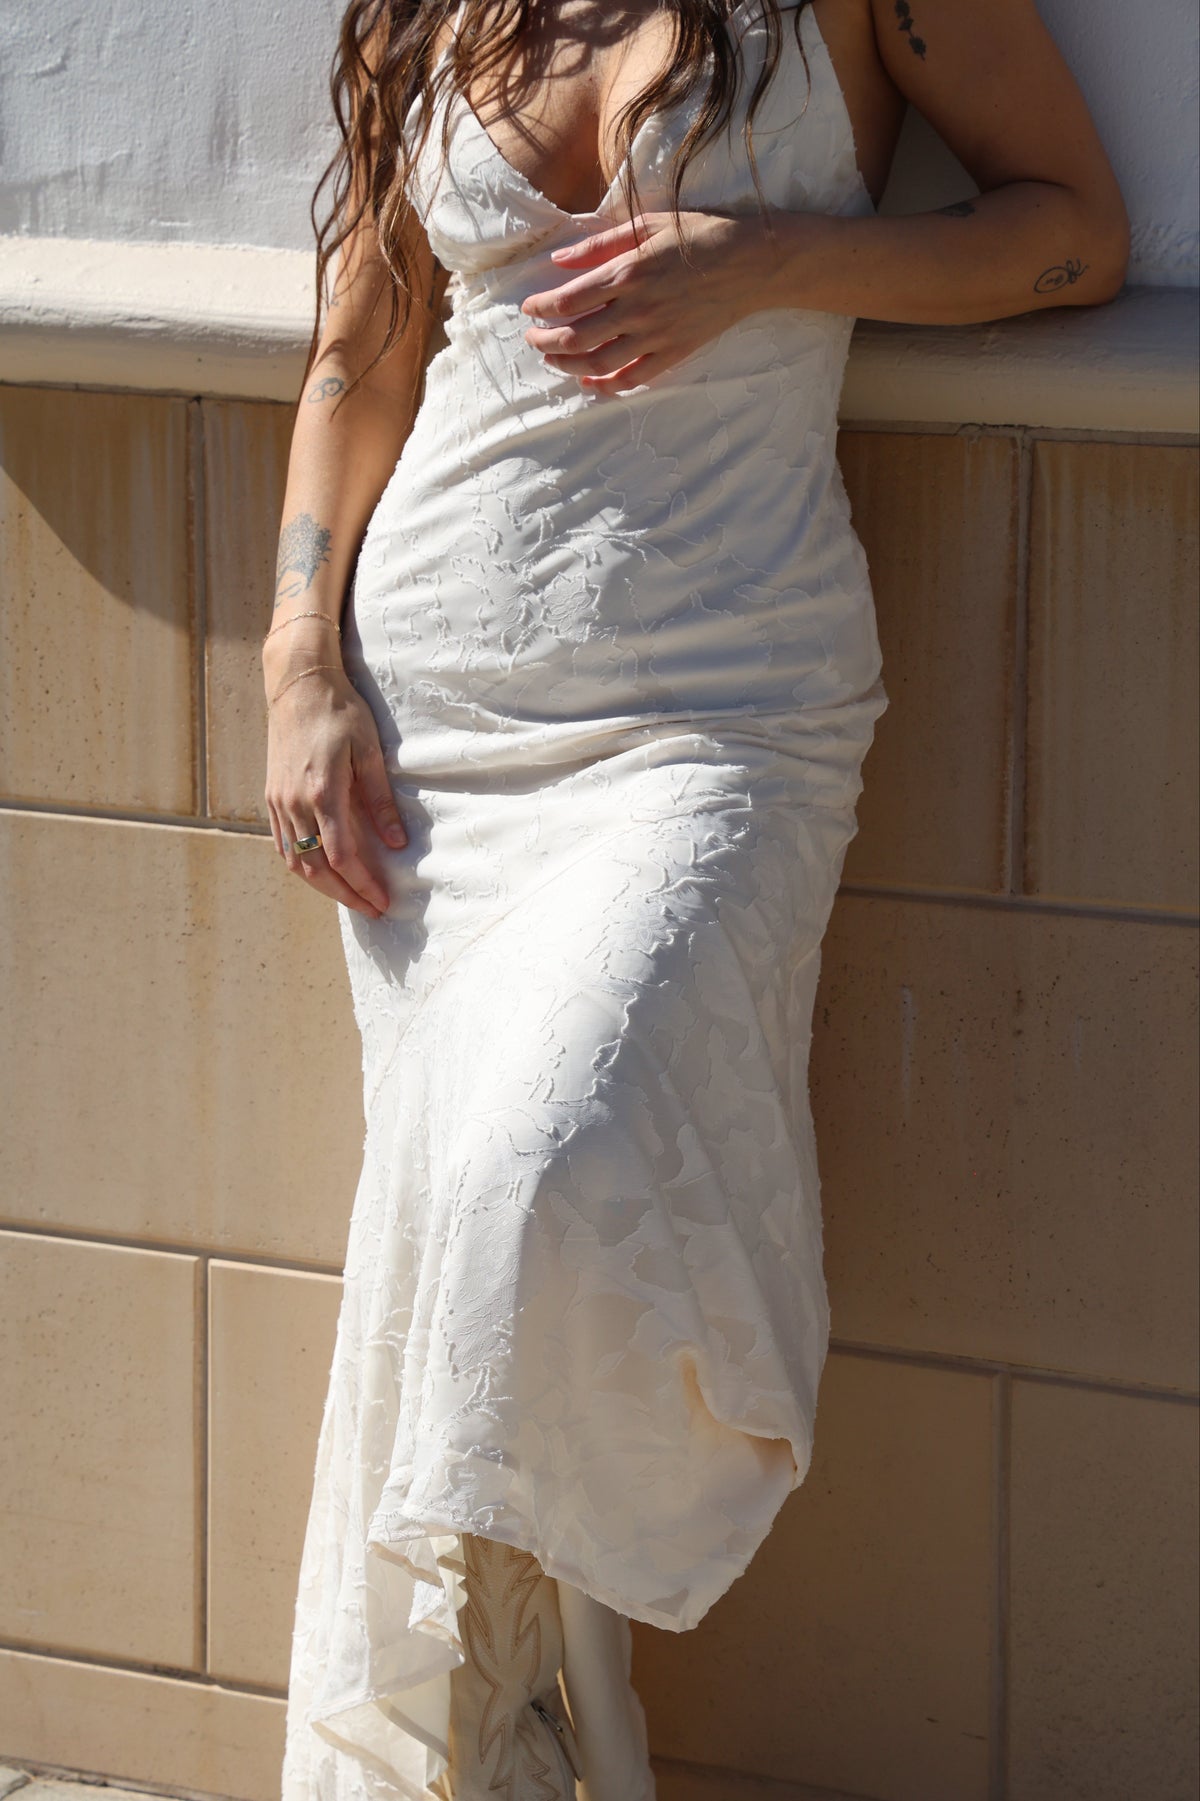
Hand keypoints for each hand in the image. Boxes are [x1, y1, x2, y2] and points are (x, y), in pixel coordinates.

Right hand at [264, 662, 406, 920]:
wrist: (297, 684)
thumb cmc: (339, 711)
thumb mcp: (370, 751)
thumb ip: (381, 800)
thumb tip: (396, 843)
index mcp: (323, 793)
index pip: (343, 857)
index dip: (363, 885)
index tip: (383, 902)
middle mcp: (295, 803)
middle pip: (317, 869)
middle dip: (346, 895)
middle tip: (372, 910)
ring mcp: (278, 802)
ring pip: (297, 861)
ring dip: (323, 887)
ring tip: (350, 897)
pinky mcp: (271, 797)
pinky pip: (284, 844)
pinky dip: (302, 866)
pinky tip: (319, 872)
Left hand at [520, 209, 763, 391]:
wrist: (752, 262)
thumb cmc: (700, 235)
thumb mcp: (647, 225)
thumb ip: (599, 245)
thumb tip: (559, 260)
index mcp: (626, 273)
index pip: (567, 300)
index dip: (541, 308)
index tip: (530, 309)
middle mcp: (636, 309)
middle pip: (575, 337)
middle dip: (545, 342)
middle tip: (533, 339)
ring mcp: (656, 335)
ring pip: (598, 363)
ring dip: (568, 366)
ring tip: (553, 360)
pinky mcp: (674, 353)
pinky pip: (633, 379)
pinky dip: (606, 386)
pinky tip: (589, 382)